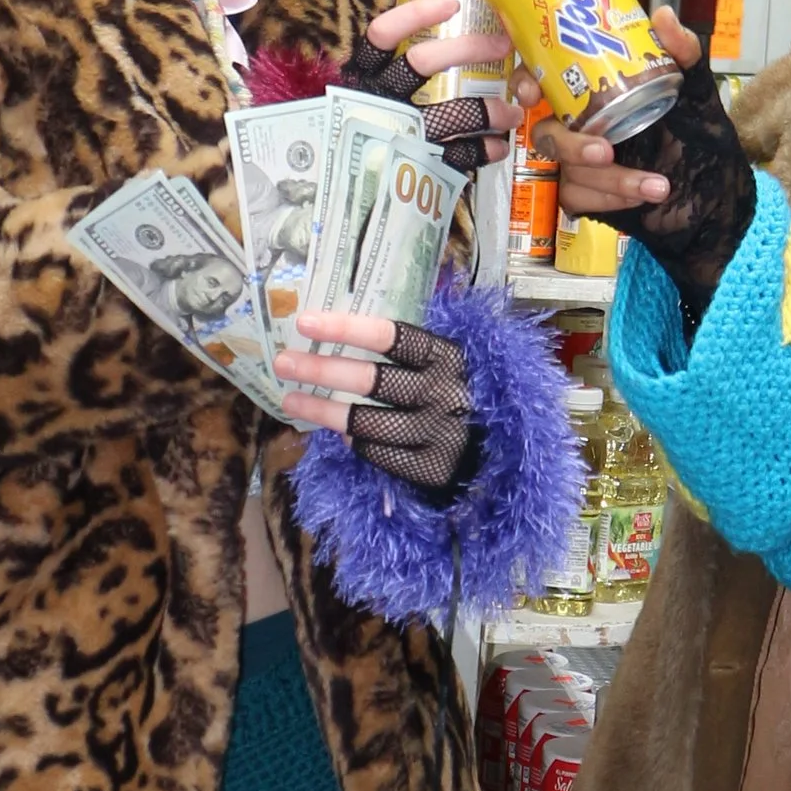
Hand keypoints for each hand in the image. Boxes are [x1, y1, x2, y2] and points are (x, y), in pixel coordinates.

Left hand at [278, 305, 480, 503]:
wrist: (507, 449)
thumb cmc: (464, 395)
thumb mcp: (447, 363)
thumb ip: (408, 351)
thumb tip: (343, 341)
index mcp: (447, 357)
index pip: (391, 336)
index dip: (346, 327)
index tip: (305, 322)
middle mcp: (443, 393)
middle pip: (370, 379)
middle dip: (320, 369)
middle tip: (283, 363)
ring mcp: (437, 434)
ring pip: (365, 422)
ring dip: (321, 410)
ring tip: (290, 399)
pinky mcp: (431, 469)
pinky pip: (377, 453)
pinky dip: (355, 442)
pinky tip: (337, 432)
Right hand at [350, 0, 519, 174]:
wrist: (323, 198)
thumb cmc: (337, 142)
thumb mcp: (342, 102)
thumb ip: (371, 78)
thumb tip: (416, 48)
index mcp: (358, 79)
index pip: (382, 36)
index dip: (416, 16)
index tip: (450, 4)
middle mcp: (377, 100)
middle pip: (423, 62)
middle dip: (469, 49)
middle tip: (502, 46)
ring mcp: (398, 134)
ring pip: (450, 112)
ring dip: (488, 109)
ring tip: (512, 113)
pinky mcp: (413, 166)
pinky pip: (456, 155)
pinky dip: (482, 150)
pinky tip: (497, 148)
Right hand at [548, 4, 702, 224]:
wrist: (716, 188)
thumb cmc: (697, 130)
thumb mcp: (694, 86)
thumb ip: (682, 50)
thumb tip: (663, 16)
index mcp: (590, 90)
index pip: (539, 77)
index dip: (524, 83)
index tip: (533, 93)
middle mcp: (577, 123)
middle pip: (545, 132)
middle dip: (571, 144)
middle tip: (605, 151)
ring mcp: (577, 161)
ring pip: (567, 171)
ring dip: (610, 180)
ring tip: (657, 185)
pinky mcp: (585, 195)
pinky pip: (577, 199)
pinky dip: (609, 200)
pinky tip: (643, 195)